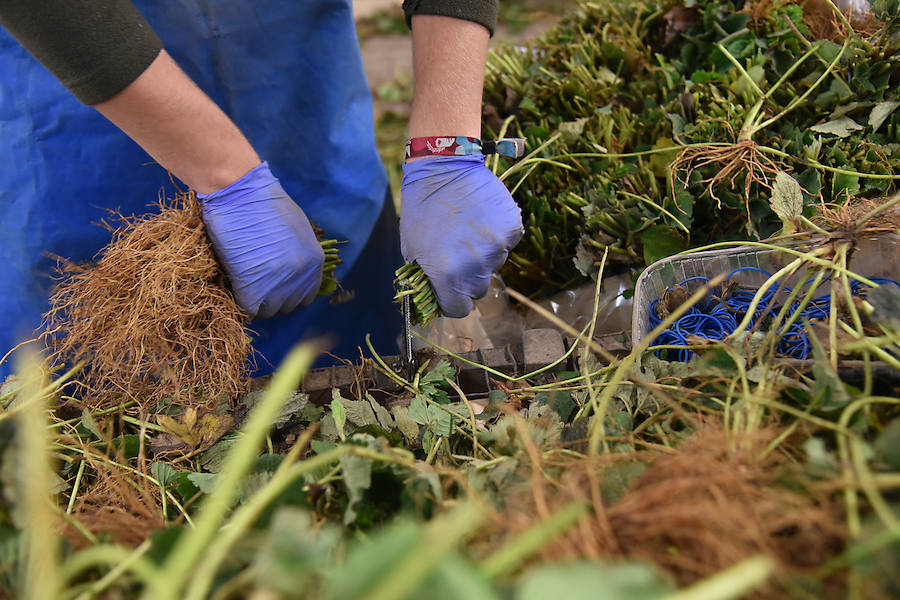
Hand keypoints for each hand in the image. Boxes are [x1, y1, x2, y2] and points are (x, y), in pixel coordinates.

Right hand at [198, 162, 323, 318]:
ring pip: (270, 311)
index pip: (305, 296)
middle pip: (288, 306)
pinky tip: (235, 289)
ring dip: (257, 301)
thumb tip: (292, 271)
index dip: (288, 292)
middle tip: (256, 284)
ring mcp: (278, 284)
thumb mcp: (296, 228)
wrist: (239, 193)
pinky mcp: (253, 288)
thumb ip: (299, 253)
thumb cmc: (264, 203)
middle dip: (272, 298)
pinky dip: (242, 303)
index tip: (273, 285)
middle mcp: (301, 277)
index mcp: (314, 262)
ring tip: (244, 284)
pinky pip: (250, 310)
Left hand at [400, 155, 522, 317]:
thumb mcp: (412, 248)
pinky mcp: (511, 229)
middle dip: (468, 278)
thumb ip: (426, 277)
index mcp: (446, 275)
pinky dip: (498, 235)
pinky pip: (507, 243)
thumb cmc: (421, 209)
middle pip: (478, 289)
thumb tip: (435, 296)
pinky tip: (482, 218)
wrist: (443, 168)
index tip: (450, 291)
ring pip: (494, 264)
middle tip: (458, 253)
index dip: (453, 302)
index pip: (459, 310)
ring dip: (484, 253)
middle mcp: (474, 267)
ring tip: (468, 228)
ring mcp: (496, 248)